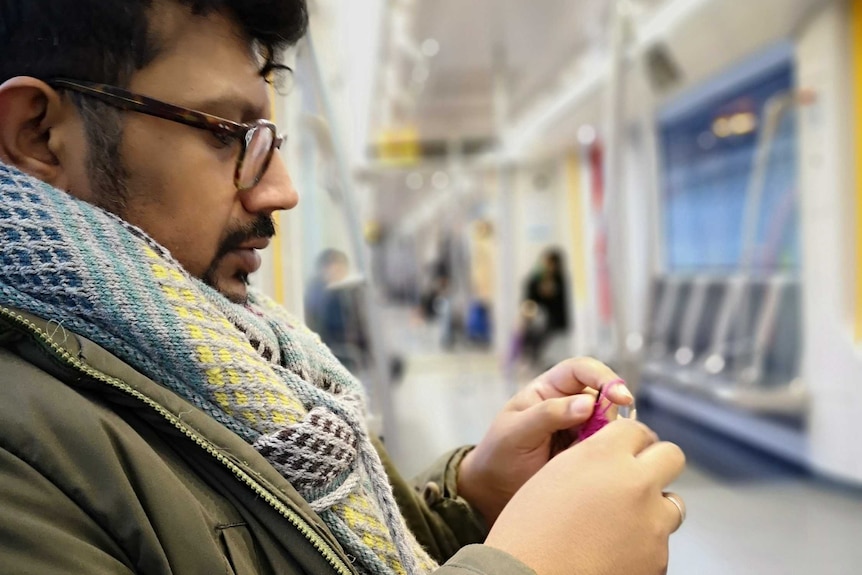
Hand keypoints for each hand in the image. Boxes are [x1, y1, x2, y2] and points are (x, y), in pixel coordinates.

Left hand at [458, 358, 632, 524]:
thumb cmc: (499, 455)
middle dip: (607, 414)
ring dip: (605, 438)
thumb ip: (548, 414)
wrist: (495, 492)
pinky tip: (588, 467)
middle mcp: (568, 404)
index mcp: (548, 389)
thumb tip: (588, 403)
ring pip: (610, 424)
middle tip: (593, 438)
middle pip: (604, 397)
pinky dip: (605, 455)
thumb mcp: (517, 432)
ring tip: (577, 456)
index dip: (604, 377)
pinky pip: (608, 448)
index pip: (581, 370)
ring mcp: (580, 428)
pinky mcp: (587, 451)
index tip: (620, 397)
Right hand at [485, 419, 685, 574]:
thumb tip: (609, 456)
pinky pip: (661, 541)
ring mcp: (652, 522)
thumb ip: (588, 459)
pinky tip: (614, 551)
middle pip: (670, 455)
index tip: (624, 449)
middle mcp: (634, 483)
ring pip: (672, 502)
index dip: (629, 439)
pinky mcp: (659, 558)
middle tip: (635, 477)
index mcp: (602, 456)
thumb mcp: (551, 477)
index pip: (636, 428)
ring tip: (621, 522)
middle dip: (656, 463)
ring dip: (652, 506)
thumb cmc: (526, 531)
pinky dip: (643, 543)